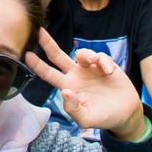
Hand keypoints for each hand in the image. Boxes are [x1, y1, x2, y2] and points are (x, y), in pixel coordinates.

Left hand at [24, 30, 143, 137]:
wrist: (125, 114)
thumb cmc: (103, 117)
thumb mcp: (86, 119)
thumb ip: (74, 109)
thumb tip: (65, 92)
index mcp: (68, 87)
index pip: (48, 74)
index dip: (38, 65)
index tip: (27, 55)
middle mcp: (76, 75)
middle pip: (58, 56)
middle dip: (48, 43)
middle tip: (39, 32)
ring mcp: (90, 69)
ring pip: (81, 53)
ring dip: (87, 55)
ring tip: (96, 62)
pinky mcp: (105, 65)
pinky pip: (101, 56)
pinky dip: (104, 61)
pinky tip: (109, 72)